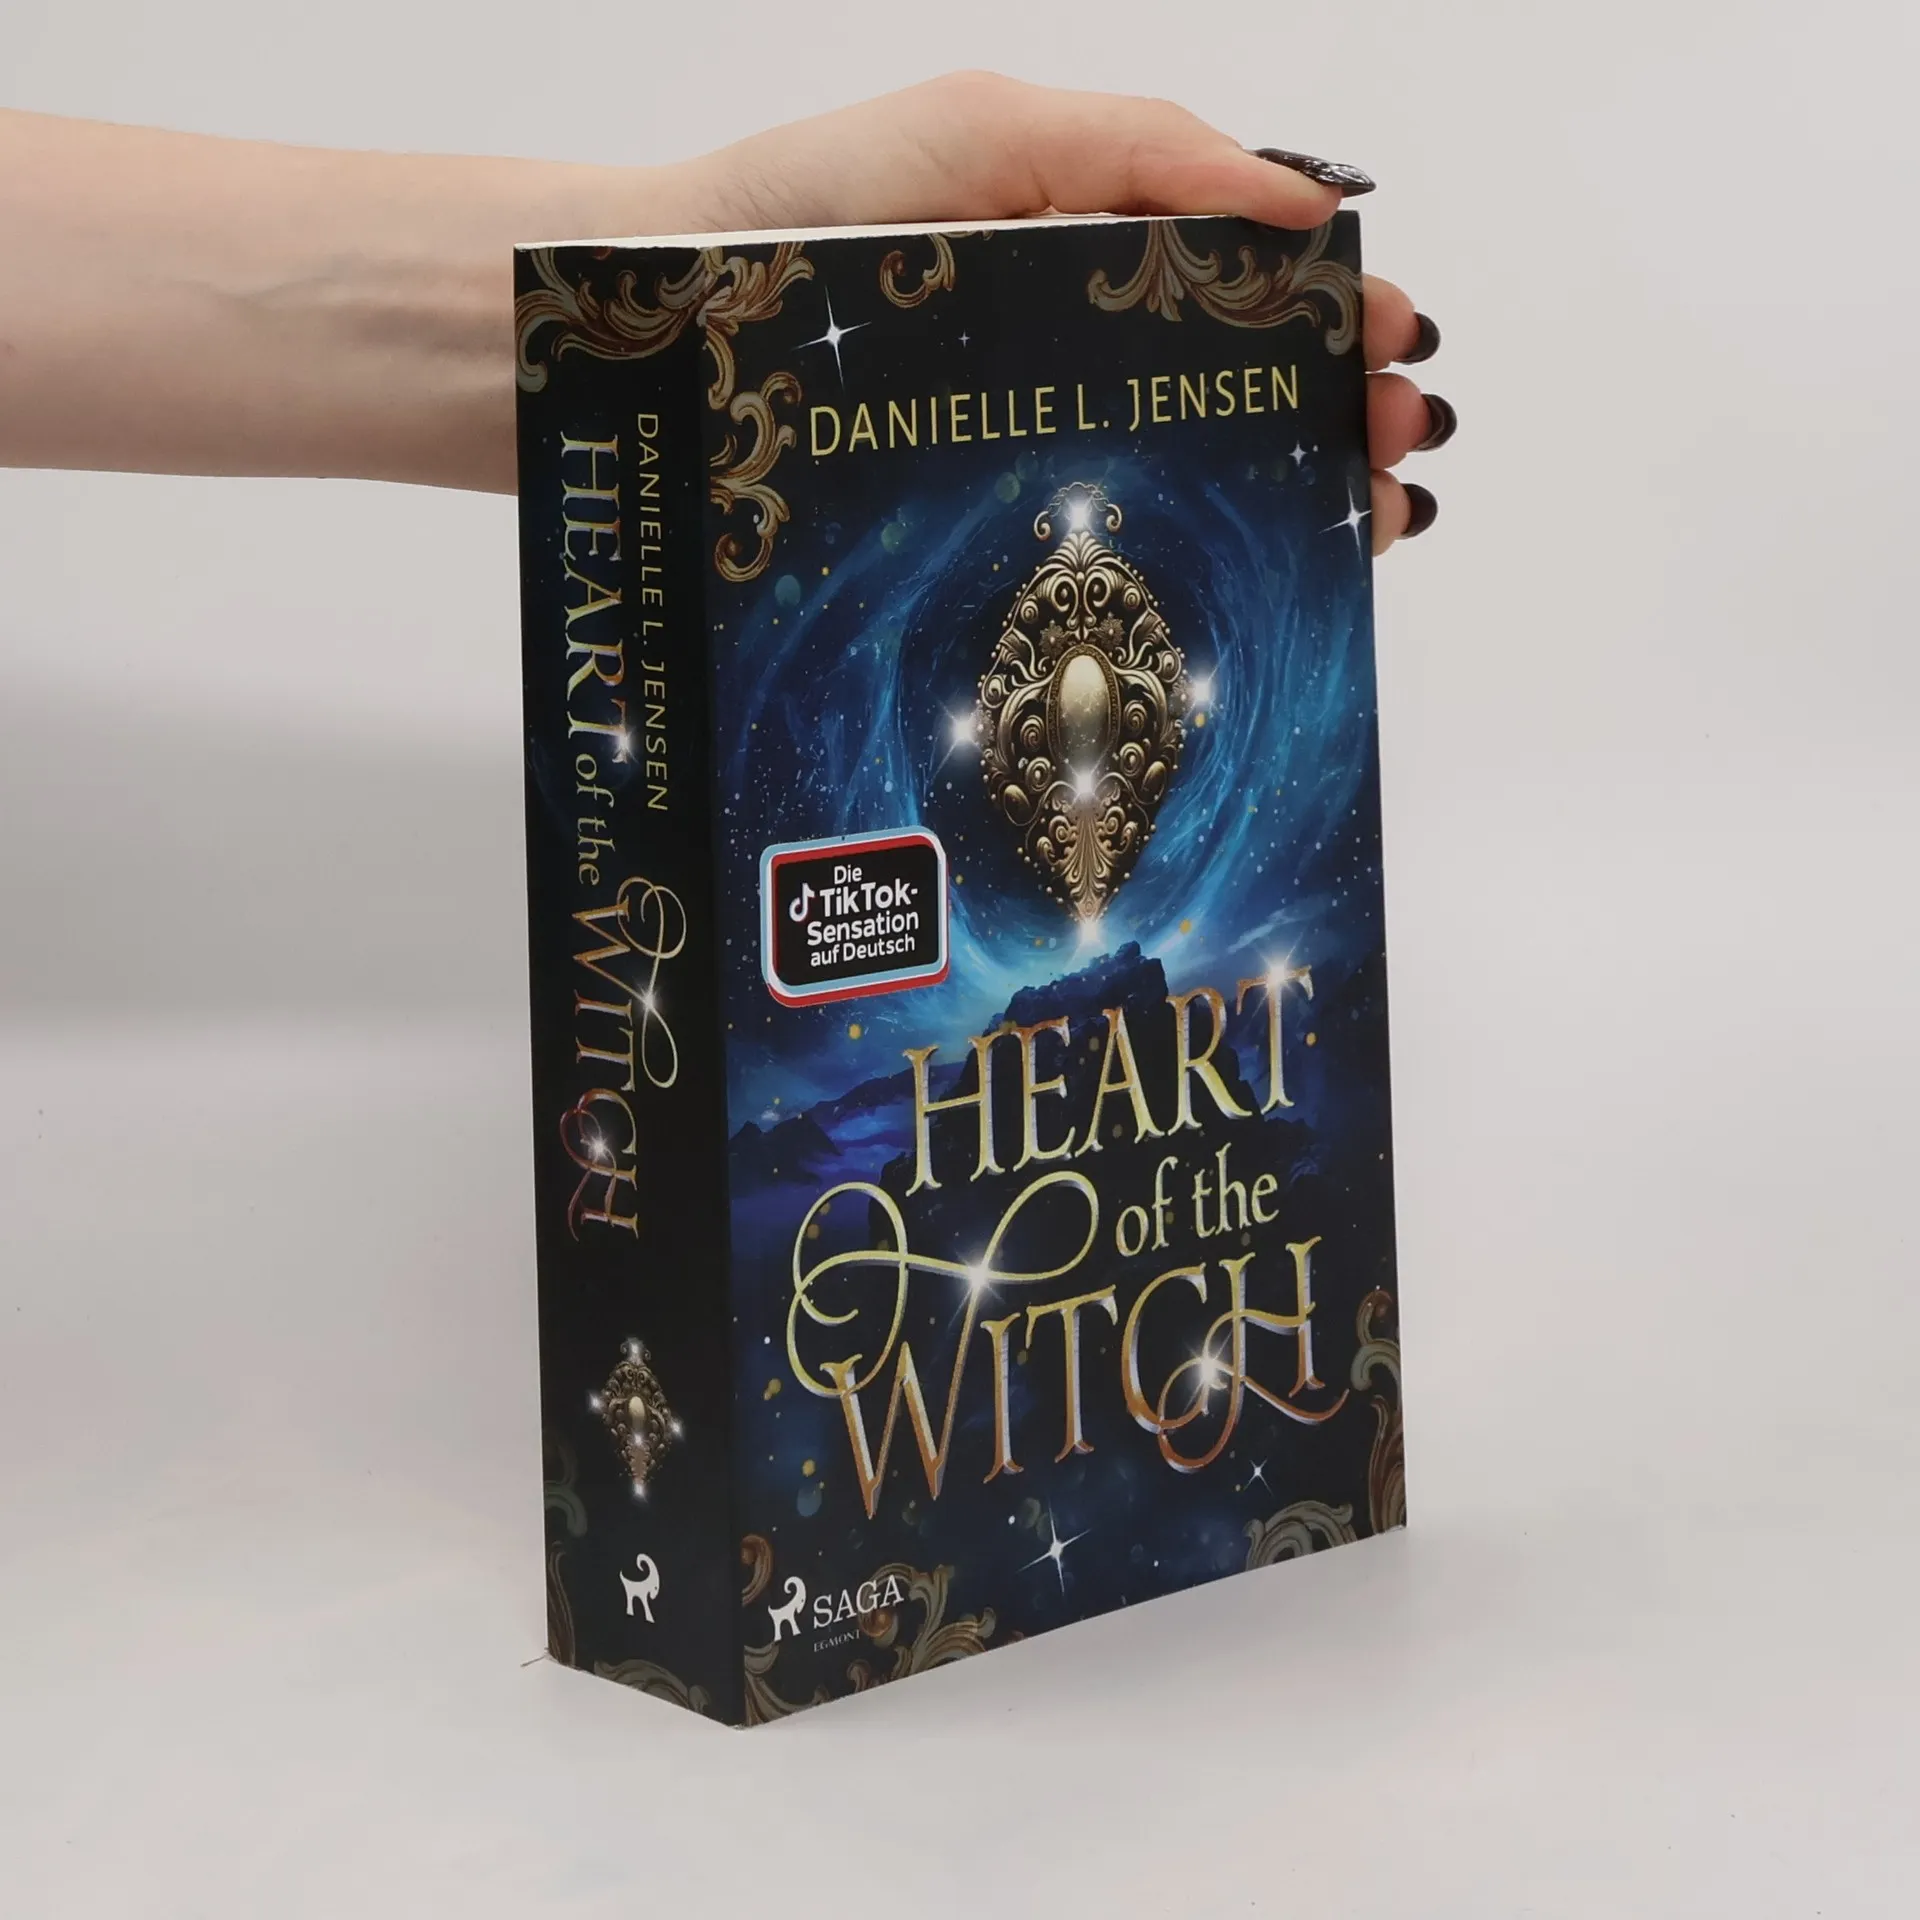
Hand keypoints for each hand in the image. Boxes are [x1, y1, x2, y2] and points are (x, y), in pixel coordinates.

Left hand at [654, 73, 1448, 553]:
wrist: (648, 319)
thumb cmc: (803, 208)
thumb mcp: (987, 133)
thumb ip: (1145, 151)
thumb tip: (1306, 205)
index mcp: (1083, 245)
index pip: (1240, 285)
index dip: (1329, 318)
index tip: (1399, 351)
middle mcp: (1064, 350)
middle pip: (1231, 389)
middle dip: (1330, 416)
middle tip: (1399, 452)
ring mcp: (1022, 440)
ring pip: (1180, 475)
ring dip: (1284, 495)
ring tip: (1362, 524)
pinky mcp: (972, 521)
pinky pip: (1093, 547)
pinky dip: (1180, 564)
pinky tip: (1243, 586)